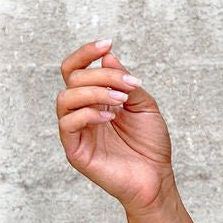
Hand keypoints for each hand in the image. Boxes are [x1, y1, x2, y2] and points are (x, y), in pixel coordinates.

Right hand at [56, 39, 173, 214]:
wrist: (156, 178)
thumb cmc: (150, 144)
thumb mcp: (144, 105)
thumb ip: (125, 81)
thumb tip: (107, 58)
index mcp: (95, 100)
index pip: (76, 70)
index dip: (86, 54)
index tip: (106, 44)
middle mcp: (82, 112)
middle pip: (72, 79)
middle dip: (101, 76)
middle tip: (128, 86)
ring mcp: (76, 131)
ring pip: (65, 98)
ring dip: (94, 92)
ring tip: (121, 100)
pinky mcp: (74, 150)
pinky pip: (68, 124)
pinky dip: (88, 114)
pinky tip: (111, 117)